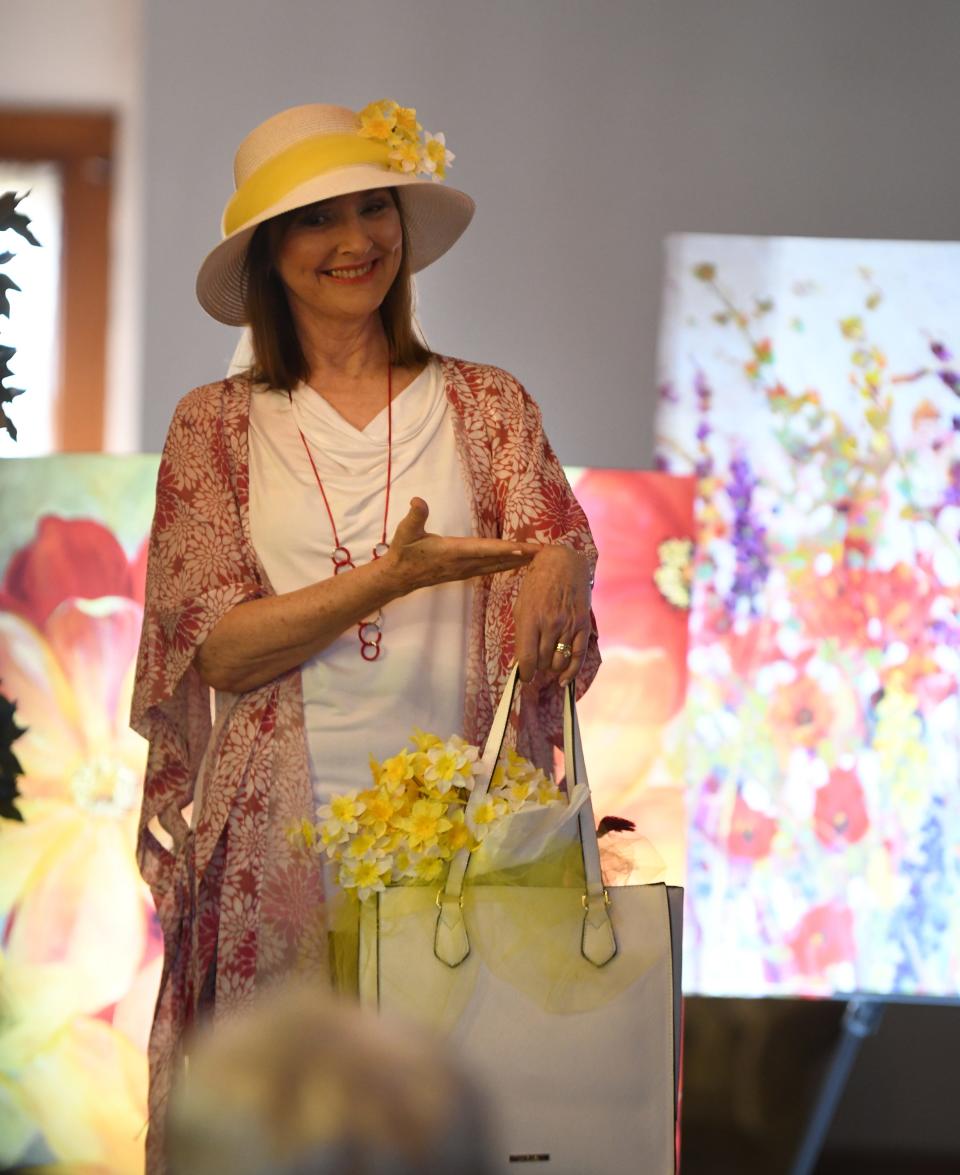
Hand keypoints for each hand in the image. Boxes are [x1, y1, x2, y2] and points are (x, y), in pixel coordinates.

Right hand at [382, 498, 540, 594]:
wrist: (399, 577)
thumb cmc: (403, 552)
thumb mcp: (405, 532)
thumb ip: (414, 516)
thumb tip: (417, 501)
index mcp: (453, 552)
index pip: (484, 550)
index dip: (506, 549)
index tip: (526, 549)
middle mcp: (464, 563)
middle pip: (499, 559)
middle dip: (523, 556)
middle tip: (546, 552)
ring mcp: (467, 570)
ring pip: (499, 565)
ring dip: (520, 561)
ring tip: (541, 557)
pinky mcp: (466, 573)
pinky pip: (493, 568)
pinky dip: (509, 564)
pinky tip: (521, 562)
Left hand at [513, 545, 591, 686]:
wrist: (563, 564)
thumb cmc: (537, 584)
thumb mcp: (521, 606)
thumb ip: (520, 634)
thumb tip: (519, 662)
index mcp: (530, 619)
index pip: (527, 658)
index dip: (525, 673)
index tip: (524, 676)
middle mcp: (550, 624)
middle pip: (543, 662)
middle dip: (537, 667)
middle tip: (536, 662)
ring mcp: (568, 626)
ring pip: (559, 662)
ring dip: (551, 667)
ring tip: (547, 662)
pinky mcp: (582, 626)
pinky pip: (578, 656)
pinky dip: (571, 672)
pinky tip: (564, 679)